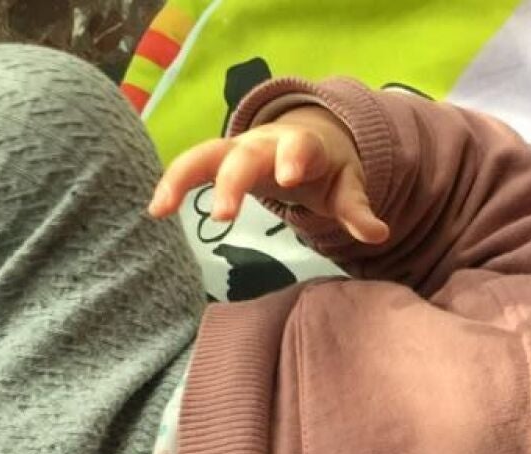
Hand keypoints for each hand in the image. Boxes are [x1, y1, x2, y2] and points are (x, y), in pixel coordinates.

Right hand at [149, 105, 388, 243]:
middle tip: (221, 215)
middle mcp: (265, 143)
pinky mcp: (218, 161)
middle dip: (232, 181)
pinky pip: (190, 167)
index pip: (299, 146)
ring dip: (182, 179)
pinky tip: (154, 211)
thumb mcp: (348, 186)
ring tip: (161, 208)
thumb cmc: (327, 169)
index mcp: (303, 146)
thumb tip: (377, 234)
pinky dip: (171, 185)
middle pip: (245, 154)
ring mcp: (237, 149)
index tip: (289, 177)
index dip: (294, 157)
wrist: (309, 141)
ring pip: (205, 155)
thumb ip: (357, 209)